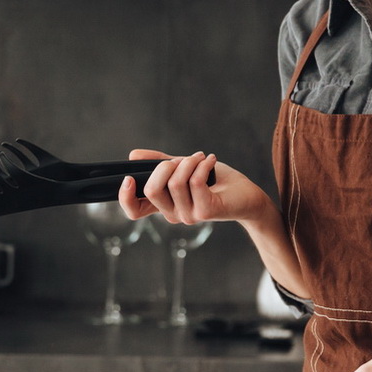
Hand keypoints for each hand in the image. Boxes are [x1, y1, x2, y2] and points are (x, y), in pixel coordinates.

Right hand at [117, 149, 268, 225]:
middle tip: (180, 159)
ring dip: (189, 161)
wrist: (246, 195)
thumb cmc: (216, 182)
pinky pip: (195, 182)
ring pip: (175, 183)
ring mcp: (189, 216)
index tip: (129, 178)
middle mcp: (173, 214)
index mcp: (164, 205)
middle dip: (164, 166)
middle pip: (152, 191)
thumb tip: (133, 155)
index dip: (125, 197)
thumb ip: (160, 163)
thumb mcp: (184, 168)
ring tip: (201, 157)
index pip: (134, 211)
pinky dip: (202, 164)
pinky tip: (210, 160)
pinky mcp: (206, 212)